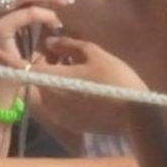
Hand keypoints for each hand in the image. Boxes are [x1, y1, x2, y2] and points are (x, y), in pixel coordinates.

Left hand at [30, 35, 147, 139]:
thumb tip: (49, 41)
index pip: (32, 64)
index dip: (42, 54)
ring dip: (58, 80)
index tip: (57, 48)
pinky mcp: (69, 125)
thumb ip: (67, 44)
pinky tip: (84, 89)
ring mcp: (57, 116)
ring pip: (50, 93)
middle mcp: (47, 101)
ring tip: (79, 72)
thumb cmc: (114, 79)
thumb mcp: (94, 53)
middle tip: (70, 56)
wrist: (135, 115)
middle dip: (51, 65)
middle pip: (40, 79)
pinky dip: (66, 95)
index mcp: (50, 81)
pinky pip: (59, 105)